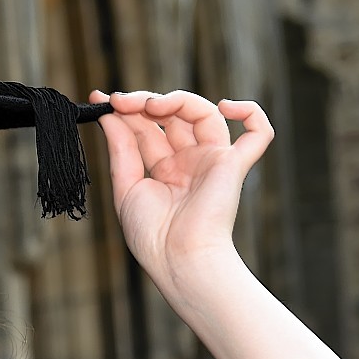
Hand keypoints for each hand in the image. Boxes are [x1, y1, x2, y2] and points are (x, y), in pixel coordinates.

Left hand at [90, 89, 272, 282]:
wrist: (177, 259)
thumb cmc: (151, 235)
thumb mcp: (126, 187)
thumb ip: (120, 149)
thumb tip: (106, 115)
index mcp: (164, 169)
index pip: (146, 128)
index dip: (125, 111)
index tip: (100, 100)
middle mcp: (190, 161)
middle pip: (171, 116)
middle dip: (144, 103)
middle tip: (120, 101)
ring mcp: (213, 160)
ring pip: (203, 113)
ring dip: (177, 100)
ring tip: (151, 105)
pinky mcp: (235, 165)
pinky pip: (258, 134)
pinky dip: (251, 113)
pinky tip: (226, 105)